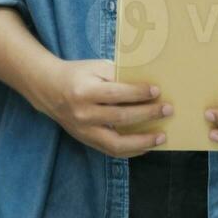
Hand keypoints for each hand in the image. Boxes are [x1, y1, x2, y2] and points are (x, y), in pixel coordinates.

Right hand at [31, 58, 171, 157]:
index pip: (116, 94)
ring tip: (161, 137)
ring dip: (142, 141)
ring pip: (117, 143)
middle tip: (168, 110)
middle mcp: (83, 114)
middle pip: (121, 118)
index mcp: (85, 91)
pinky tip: (146, 146)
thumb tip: (145, 85)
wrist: (49, 89)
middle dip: (148, 115)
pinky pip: (111, 151)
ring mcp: (84, 131)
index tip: (157, 91)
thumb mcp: (95, 67)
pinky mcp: (86, 140)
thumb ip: (117, 75)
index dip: (138, 93)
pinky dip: (131, 150)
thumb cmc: (77, 74)